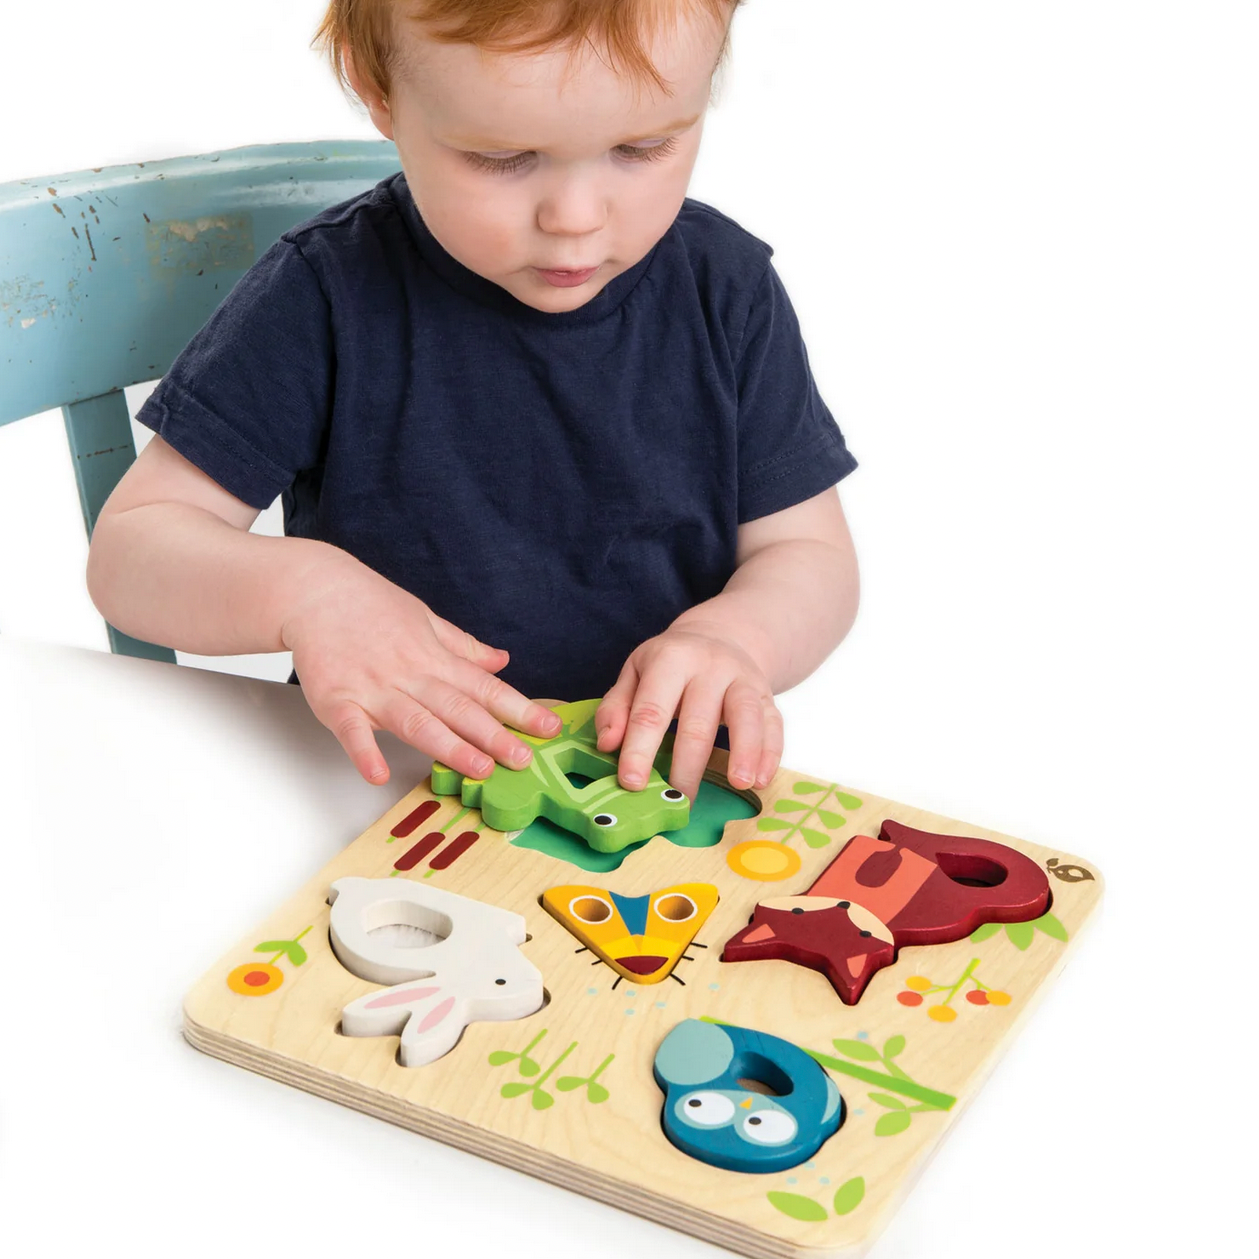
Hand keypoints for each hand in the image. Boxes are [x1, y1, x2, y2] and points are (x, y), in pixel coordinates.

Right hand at [280, 550, 560, 783]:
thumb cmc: (369, 605)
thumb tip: (501, 661)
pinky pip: (352, 730)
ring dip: (449, 747)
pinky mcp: (336, 699)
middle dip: (495, 735)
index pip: (485, 688)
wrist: (315, 589)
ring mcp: (373, 689)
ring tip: (478, 769)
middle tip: (524, 758)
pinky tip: (377, 773)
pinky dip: (364, 751)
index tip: (549, 727)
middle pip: (459, 709)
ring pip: (417, 722)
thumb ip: (463, 647)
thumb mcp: (425, 619)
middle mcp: (410, 675)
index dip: (520, 708)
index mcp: (434, 659)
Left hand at [594, 623, 782, 801]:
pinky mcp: (767, 695)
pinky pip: (774, 723)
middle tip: (677, 802)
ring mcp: (743, 679)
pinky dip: (770, 753)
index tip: (631, 783)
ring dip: (744, 752)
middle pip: (698, 721)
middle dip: (687, 765)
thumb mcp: (635, 671)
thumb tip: (606, 744)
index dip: (640, 748)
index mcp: (670, 659)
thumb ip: (616, 706)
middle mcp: (710, 666)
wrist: (720, 636)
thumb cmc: (669, 663)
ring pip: (745, 716)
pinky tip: (761, 779)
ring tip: (738, 784)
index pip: (651, 709)